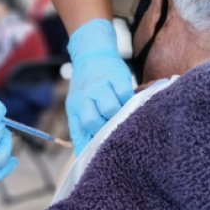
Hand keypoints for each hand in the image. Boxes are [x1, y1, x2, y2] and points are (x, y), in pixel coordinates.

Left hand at [66, 19, 133, 154]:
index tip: (104, 152)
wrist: (92, 55)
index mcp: (75, 104)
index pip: (84, 127)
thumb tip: (83, 155)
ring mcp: (102, 85)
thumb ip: (80, 130)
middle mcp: (86, 94)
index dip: (95, 141)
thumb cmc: (85, 88)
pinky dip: (131, 106)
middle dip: (107, 132)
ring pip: (112, 109)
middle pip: (96, 120)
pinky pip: (127, 96)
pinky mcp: (118, 77)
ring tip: (126, 127)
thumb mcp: (76, 107)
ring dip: (120, 120)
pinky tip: (133, 111)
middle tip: (117, 140)